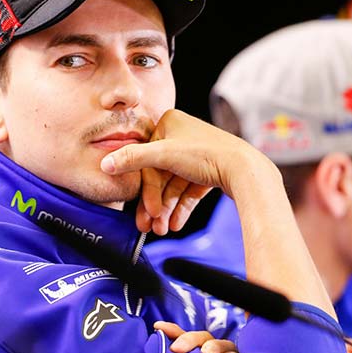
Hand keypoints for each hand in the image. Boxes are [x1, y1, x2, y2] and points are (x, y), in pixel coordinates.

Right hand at [100, 109, 276, 234]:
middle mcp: (182, 136)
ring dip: (165, 209)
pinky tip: (174, 224)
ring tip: (161, 229)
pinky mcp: (208, 170)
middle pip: (159, 175)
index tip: (142, 210)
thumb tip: (105, 164)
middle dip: (154, 203)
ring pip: (173, 186)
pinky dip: (180, 208)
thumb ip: (131, 158)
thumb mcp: (163, 155)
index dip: (144, 188)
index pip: (147, 159)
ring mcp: (196, 154)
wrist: (246, 171)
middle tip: (148, 225)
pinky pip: (188, 191)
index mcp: (170, 123)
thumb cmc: (208, 155)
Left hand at [154, 321, 239, 352]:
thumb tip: (157, 339)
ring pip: (223, 344)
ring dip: (213, 346)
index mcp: (196, 349)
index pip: (183, 335)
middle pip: (203, 337)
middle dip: (190, 340)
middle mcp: (212, 350)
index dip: (171, 330)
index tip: (158, 328)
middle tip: (177, 349)